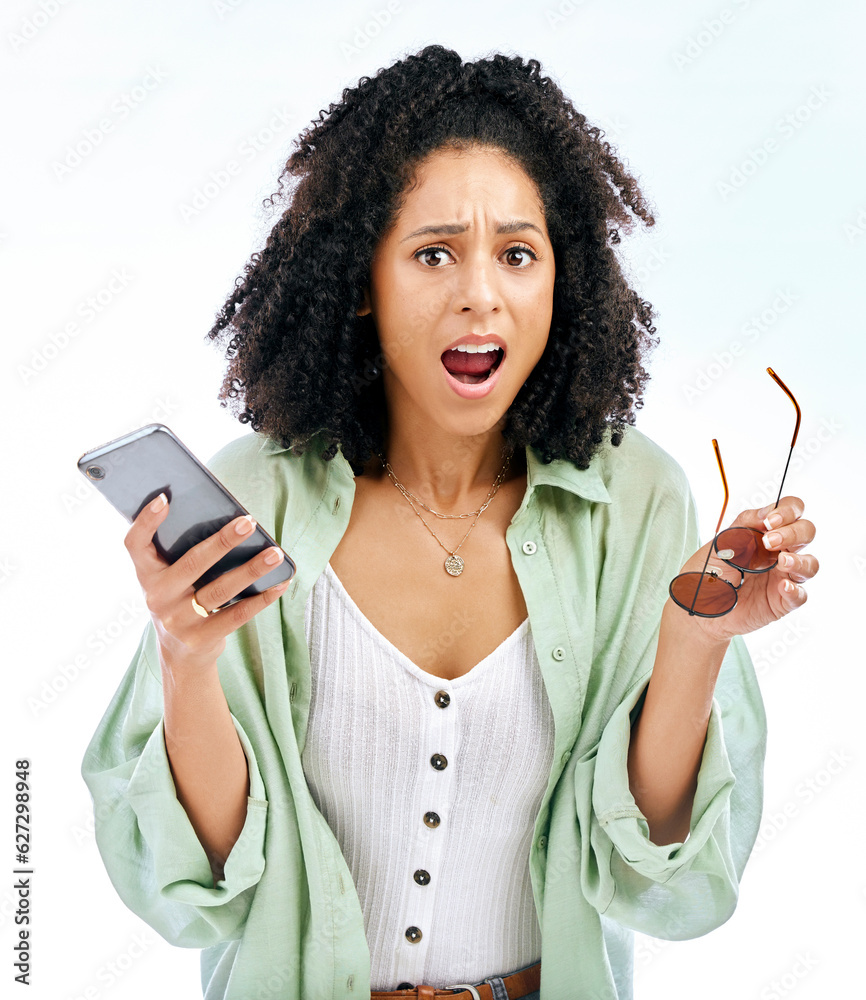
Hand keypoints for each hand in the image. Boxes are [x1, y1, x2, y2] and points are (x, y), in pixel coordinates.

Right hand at [123, 493, 289, 671]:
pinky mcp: (201, 638)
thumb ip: (181, 554)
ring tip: (275, 553)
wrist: (178, 654)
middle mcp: (158, 597)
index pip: (136, 544)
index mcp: (147, 575)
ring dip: (252, 569)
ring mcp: (179, 620)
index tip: (164, 498)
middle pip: (192, 563)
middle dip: (223, 541)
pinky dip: (262, 598)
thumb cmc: (179, 600)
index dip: (146, 521)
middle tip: (248, 522)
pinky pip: (237, 615)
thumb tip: (227, 521)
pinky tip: (280, 583)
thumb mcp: (168, 579)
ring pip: (221, 590)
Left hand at [671, 495, 817, 643]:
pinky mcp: (782, 601)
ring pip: (810, 564)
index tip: (770, 520)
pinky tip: (782, 586)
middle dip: (793, 533)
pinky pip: (800, 595)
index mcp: (765, 533)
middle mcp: (779, 552)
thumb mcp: (721, 543)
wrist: (697, 605)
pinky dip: (795, 590)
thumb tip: (767, 513)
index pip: (792, 511)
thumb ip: (745, 525)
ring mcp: (782, 576)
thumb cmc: (708, 572)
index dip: (788, 510)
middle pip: (806, 533)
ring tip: (781, 562)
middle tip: (769, 541)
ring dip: (799, 560)